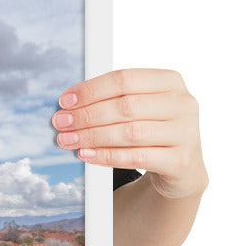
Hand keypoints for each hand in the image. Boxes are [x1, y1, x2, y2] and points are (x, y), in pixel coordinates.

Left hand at [52, 68, 207, 199]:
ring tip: (67, 139)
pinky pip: (136, 157)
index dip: (91, 90)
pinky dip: (106, 155)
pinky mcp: (180, 161)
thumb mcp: (139, 108)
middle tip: (60, 122)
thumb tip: (68, 106)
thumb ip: (111, 100)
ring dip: (92, 136)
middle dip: (86, 115)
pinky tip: (85, 154)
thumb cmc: (152, 129)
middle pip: (125, 106)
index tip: (65, 101)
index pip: (125, 79)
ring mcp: (186, 133)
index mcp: (170, 82)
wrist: (182, 166)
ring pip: (130, 132)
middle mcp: (182, 104)